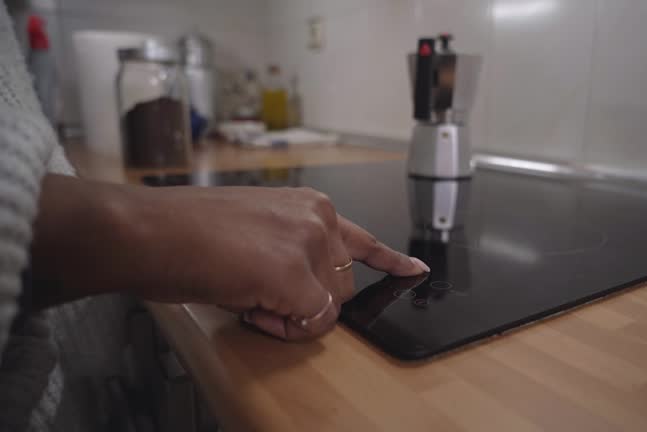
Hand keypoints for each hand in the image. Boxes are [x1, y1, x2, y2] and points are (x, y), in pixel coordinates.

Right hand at [28, 176, 428, 340]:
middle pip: (342, 284)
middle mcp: (317, 218)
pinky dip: (285, 328)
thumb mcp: (252, 226)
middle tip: (260, 298)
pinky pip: (312, 321)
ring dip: (293, 315)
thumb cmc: (183, 231)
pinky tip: (253, 310)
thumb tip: (302, 286)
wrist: (145, 231)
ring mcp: (308, 243)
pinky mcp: (292, 274)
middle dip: (307, 301)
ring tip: (249, 299)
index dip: (390, 262)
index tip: (414, 271)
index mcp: (309, 205)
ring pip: (329, 305)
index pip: (363, 240)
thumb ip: (289, 247)